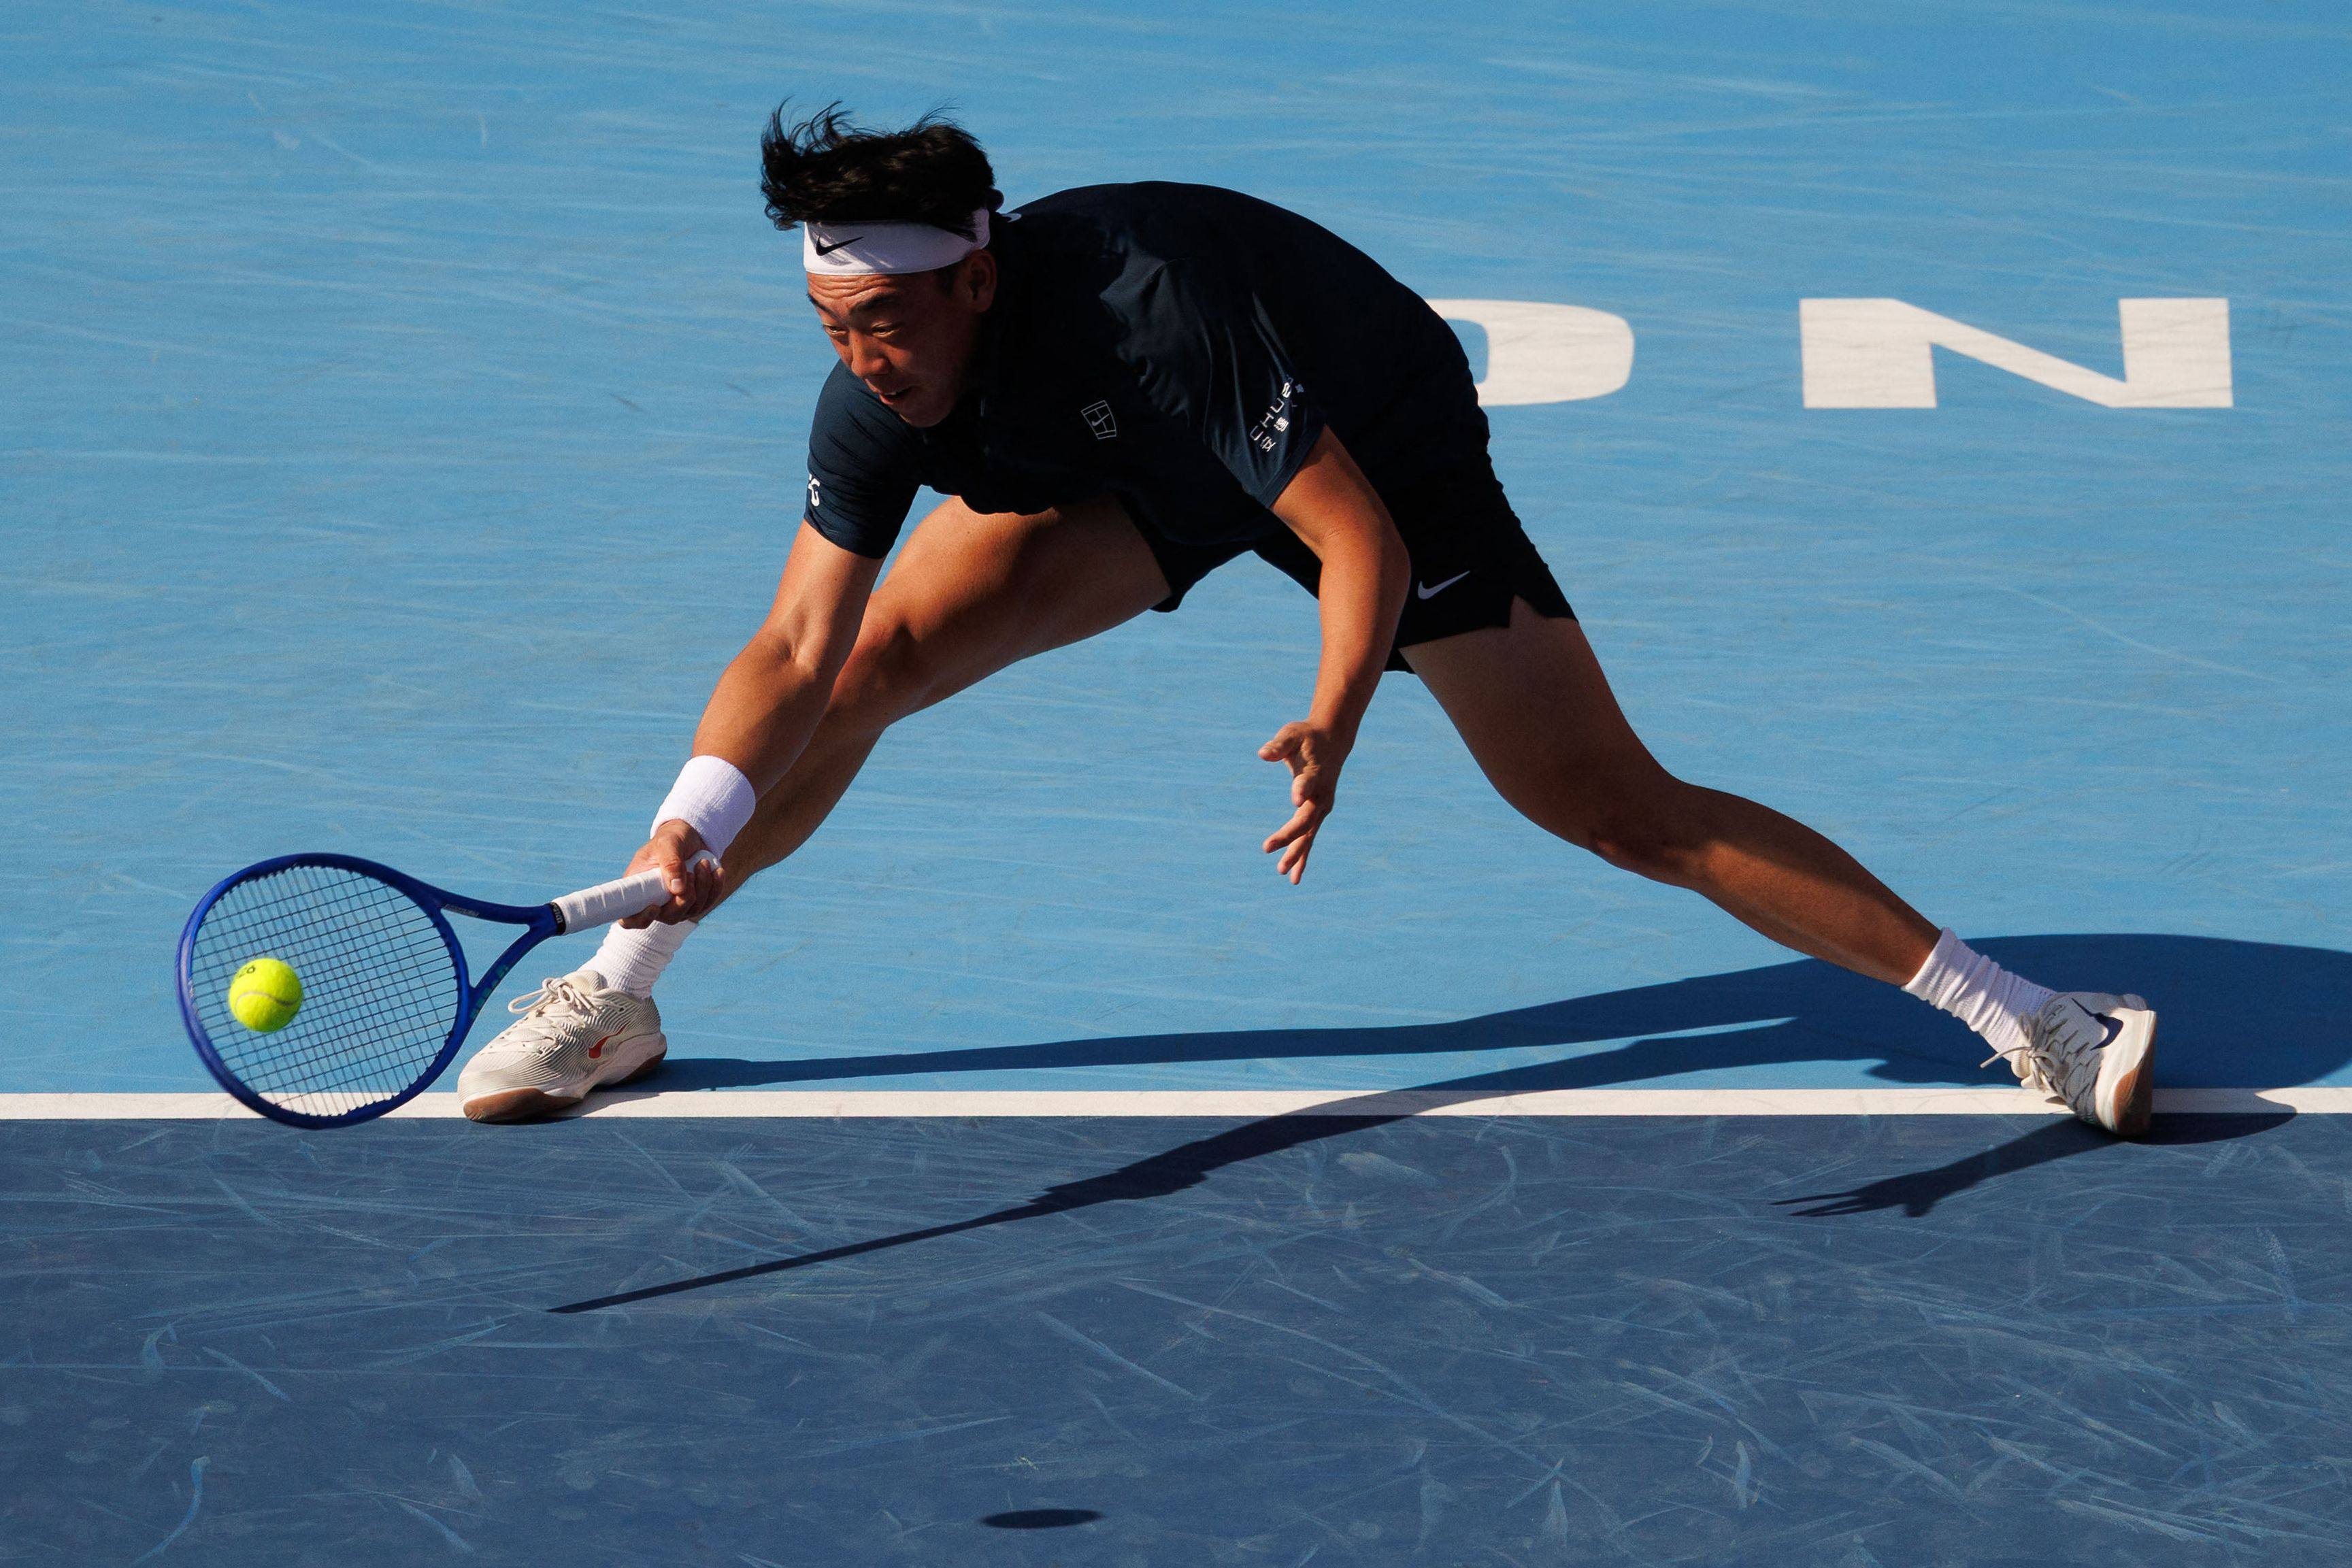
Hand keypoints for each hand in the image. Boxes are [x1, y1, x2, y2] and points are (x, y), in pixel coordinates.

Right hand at [620, 821, 722, 926]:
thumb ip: (671, 863)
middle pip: (670, 917)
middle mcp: (656, 901)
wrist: (689, 836)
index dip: (639, 919)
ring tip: (703, 862)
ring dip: (702, 887)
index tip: (654, 907)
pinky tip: (717, 871)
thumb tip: (678, 890)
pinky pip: (708, 903)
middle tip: (692, 873)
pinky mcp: (695, 901)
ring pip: (692, 910)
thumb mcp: (668, 843)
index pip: (630, 917)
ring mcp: (676, 904)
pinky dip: (715, 887)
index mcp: (638, 888)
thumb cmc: (671, 838)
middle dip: (685, 899)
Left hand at [1258, 720, 1349, 883]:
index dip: (1301, 790)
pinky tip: (1293, 877)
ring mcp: (1322, 808)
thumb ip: (1278, 746)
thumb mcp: (1292, 734)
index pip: (1307, 784)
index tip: (1294, 800)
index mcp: (1315, 774)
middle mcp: (1321, 795)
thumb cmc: (1307, 737)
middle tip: (1267, 847)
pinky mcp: (1318, 814)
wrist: (1332, 742)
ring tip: (1282, 872)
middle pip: (1306, 819)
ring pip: (1308, 835)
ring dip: (1296, 854)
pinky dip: (1302, 856)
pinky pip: (1309, 839)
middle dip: (1288, 835)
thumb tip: (1263, 754)